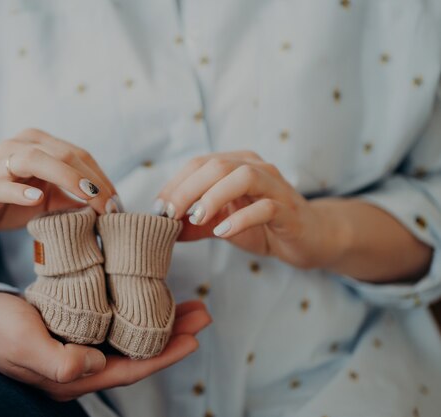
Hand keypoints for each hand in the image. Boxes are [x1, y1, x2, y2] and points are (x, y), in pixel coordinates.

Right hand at [0, 129, 119, 265]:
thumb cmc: (8, 201)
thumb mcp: (47, 199)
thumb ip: (72, 198)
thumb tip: (108, 208)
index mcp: (39, 144)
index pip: (79, 155)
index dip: (102, 178)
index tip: (119, 203)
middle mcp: (20, 145)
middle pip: (64, 154)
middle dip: (92, 180)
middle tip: (112, 206)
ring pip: (35, 159)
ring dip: (66, 178)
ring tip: (89, 197)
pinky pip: (3, 183)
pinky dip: (20, 190)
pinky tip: (36, 199)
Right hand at [0, 293, 211, 401]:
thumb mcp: (22, 343)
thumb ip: (57, 359)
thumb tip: (94, 364)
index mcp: (73, 376)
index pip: (130, 369)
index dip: (165, 355)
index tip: (194, 336)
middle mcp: (82, 364)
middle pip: (138, 352)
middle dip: (172, 335)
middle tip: (201, 313)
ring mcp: (79, 346)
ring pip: (130, 336)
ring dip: (159, 321)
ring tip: (186, 304)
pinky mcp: (75, 326)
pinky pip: (114, 321)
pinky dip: (135, 309)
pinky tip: (146, 296)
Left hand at [155, 151, 343, 269]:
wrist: (310, 238)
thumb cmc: (263, 226)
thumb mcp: (222, 224)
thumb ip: (194, 224)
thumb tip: (162, 228)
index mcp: (237, 165)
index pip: (199, 164)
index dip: (175, 184)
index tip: (158, 208)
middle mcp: (256, 168)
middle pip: (216, 166)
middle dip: (187, 189)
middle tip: (169, 213)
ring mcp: (275, 187)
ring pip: (242, 177)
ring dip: (213, 197)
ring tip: (196, 218)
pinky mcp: (289, 210)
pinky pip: (265, 207)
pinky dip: (240, 218)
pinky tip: (223, 232)